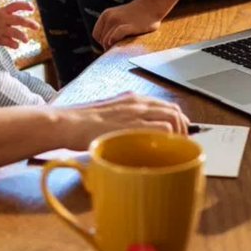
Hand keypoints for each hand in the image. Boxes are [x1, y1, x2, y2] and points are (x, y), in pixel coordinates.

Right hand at [0, 1, 38, 47]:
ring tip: (26, 40)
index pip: (15, 6)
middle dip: (29, 23)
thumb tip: (26, 20)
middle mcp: (2, 19)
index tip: (33, 8)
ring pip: (15, 33)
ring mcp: (0, 29)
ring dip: (23, 37)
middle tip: (37, 27)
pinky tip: (16, 45)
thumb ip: (11, 14)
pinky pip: (9, 43)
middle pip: (19, 20)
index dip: (25, 6)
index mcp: (3, 11)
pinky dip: (14, 44)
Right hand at [56, 92, 188, 149]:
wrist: (68, 122)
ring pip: (173, 119)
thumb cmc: (82, 123)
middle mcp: (138, 103)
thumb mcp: (108, 114)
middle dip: (182, 128)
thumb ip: (123, 120)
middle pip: (174, 111)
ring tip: (174, 150)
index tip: (180, 132)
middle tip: (181, 143)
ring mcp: (137, 113)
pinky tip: (164, 150)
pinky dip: (169, 140)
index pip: (165, 105)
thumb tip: (132, 135)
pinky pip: (163, 129)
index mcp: (132, 99)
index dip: (178, 119)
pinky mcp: (134, 126)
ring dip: (178, 135)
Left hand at [91, 0, 163, 49]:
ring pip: (107, 40)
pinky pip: (117, 35)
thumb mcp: (118, 17)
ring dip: (114, 47)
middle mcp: (110, 17)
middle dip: (108, 46)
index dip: (103, 42)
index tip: (113, 45)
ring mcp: (119, 21)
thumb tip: (106, 45)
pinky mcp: (129, 25)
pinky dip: (115, 40)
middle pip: (101, 40)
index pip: (96, 35)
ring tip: (123, 45)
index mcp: (106, 15)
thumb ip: (110, 27)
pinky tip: (120, 44)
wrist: (151, 4)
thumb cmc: (136, 14)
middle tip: (120, 47)